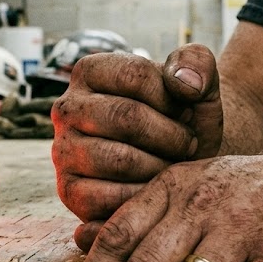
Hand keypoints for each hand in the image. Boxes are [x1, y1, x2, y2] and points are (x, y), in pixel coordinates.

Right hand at [51, 44, 222, 250]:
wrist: (179, 164)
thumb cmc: (184, 120)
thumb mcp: (199, 84)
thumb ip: (197, 63)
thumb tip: (182, 82)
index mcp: (90, 71)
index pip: (135, 75)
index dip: (174, 98)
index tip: (187, 113)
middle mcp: (67, 108)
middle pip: (126, 117)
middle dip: (171, 135)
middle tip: (189, 144)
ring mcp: (63, 151)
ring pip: (119, 159)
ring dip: (161, 167)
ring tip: (175, 165)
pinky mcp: (69, 191)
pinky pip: (108, 197)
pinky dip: (144, 197)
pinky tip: (156, 189)